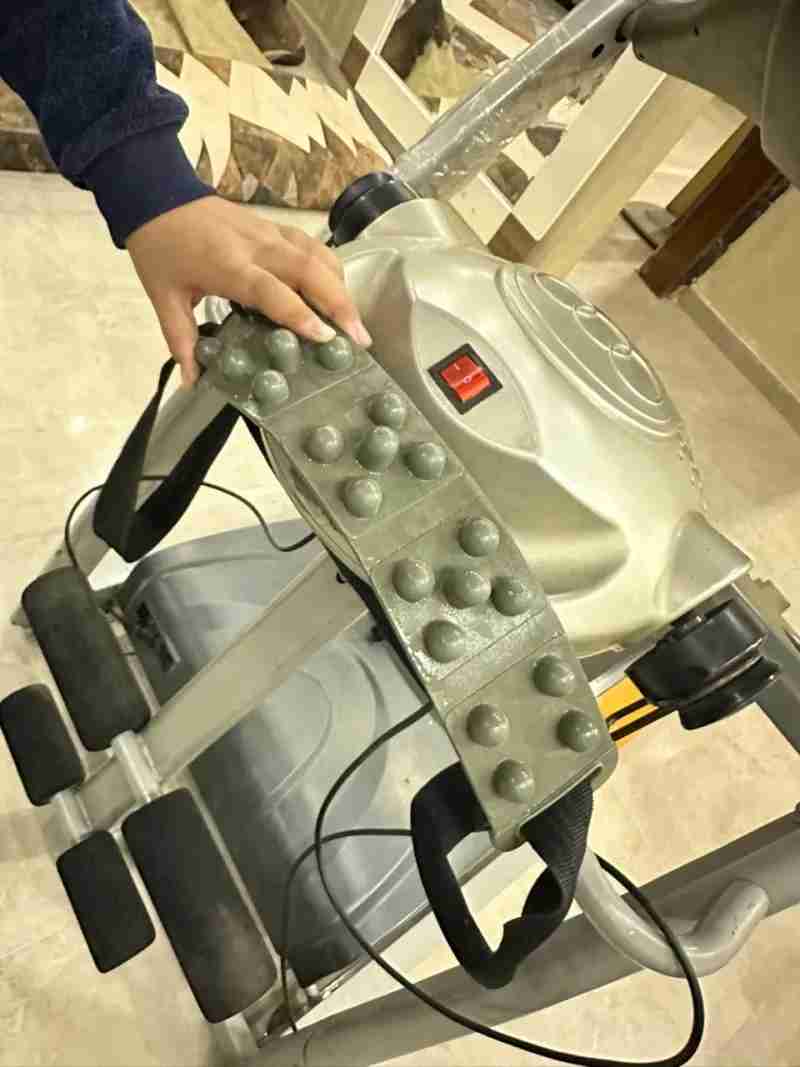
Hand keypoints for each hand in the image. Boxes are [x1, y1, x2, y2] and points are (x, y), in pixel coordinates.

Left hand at [126, 196, 370, 386]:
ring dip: (342, 287)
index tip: (325, 338)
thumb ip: (182, 342)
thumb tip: (192, 384)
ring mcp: (270, 233)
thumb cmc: (160, 250)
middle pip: (310, 271)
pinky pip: (313, 245)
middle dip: (340, 304)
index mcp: (228, 267)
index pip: (272, 291)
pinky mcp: (276, 227)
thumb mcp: (165, 299)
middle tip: (360, 338)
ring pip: (318, 255)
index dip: (300, 314)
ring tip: (356, 322)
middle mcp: (256, 247)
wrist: (156, 196)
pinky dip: (332, 268)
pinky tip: (340, 291)